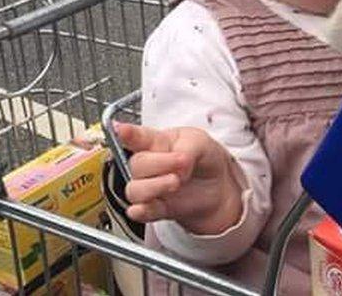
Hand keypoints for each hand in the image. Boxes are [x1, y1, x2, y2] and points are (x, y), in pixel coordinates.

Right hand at [116, 123, 244, 234]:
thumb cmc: (204, 159)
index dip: (127, 133)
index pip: (137, 136)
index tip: (122, 130)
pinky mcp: (156, 208)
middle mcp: (148, 165)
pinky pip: (140, 212)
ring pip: (134, 189)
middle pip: (136, 164)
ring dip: (154, 186)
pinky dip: (141, 210)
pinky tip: (144, 208)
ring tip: (176, 181)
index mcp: (156, 142)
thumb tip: (178, 158)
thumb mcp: (201, 142)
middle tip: (182, 161)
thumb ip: (186, 146)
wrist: (219, 188)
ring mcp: (150, 187)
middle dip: (159, 163)